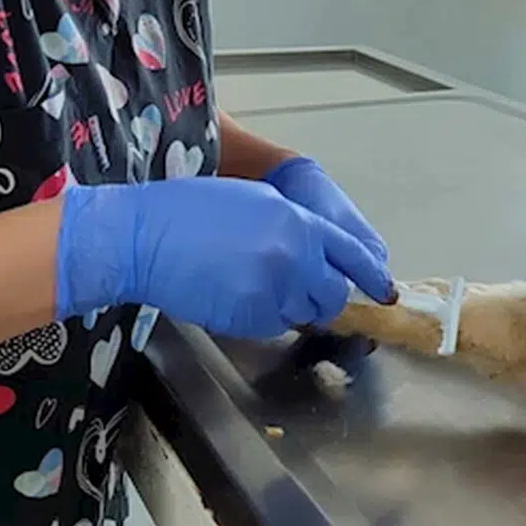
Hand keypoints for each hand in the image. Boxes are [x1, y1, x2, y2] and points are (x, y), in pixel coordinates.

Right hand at [55, 178, 394, 339]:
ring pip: (303, 312)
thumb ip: (297, 227)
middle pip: (332, 293)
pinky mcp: (249, 319)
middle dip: (321, 292)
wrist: (144, 238)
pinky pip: (273, 324)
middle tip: (296, 284)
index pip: (351, 253)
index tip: (381, 288)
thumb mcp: (257, 201)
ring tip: (254, 281)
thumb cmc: (191, 211)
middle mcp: (294, 259)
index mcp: (298, 223)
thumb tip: (321, 252)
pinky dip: (263, 315)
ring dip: (290, 303)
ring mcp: (272, 292)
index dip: (369, 273)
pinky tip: (237, 293)